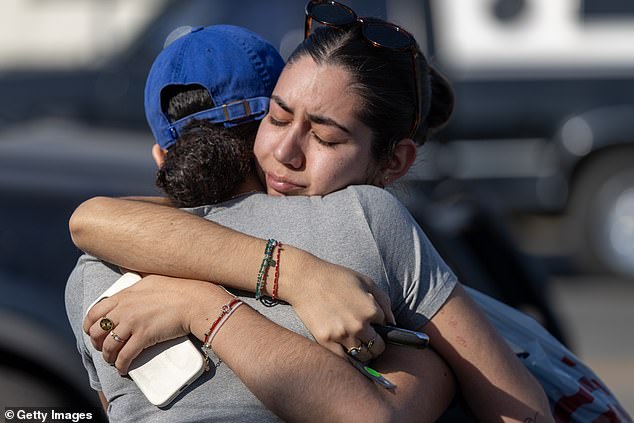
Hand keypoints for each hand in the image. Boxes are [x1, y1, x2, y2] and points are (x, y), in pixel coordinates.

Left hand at [83, 274, 213, 373]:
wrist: (194, 301)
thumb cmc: (178, 287)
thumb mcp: (151, 276)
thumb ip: (136, 277)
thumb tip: (125, 266)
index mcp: (124, 295)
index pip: (95, 312)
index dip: (90, 325)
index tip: (93, 332)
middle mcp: (124, 309)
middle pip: (97, 331)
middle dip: (97, 342)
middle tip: (103, 347)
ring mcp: (133, 323)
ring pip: (108, 346)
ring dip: (108, 356)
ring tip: (113, 360)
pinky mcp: (144, 337)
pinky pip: (125, 356)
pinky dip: (121, 365)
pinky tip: (122, 368)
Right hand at [284, 255, 394, 360]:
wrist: (305, 279)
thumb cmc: (336, 277)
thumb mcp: (366, 281)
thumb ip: (384, 302)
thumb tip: (392, 322)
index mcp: (371, 310)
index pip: (386, 328)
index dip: (381, 326)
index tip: (375, 325)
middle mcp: (358, 325)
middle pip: (378, 348)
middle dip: (376, 344)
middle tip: (369, 338)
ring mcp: (342, 335)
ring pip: (363, 356)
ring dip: (363, 352)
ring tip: (357, 343)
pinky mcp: (326, 341)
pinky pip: (344, 360)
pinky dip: (348, 358)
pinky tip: (346, 349)